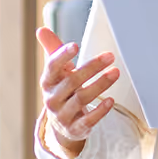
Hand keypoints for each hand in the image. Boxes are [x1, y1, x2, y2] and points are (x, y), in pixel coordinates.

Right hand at [35, 26, 121, 157]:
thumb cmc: (62, 90)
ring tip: (115, 72)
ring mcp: (63, 115)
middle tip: (109, 56)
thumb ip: (52, 50)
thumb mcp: (57, 72)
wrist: (62, 124)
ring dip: (100, 85)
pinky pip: (87, 120)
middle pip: (71, 82)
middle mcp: (52, 99)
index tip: (75, 45)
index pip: (52, 67)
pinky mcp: (75, 128)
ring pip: (81, 99)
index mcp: (47, 82)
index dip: (62, 56)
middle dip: (91, 67)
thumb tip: (41, 29)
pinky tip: (111, 100)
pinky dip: (99, 111)